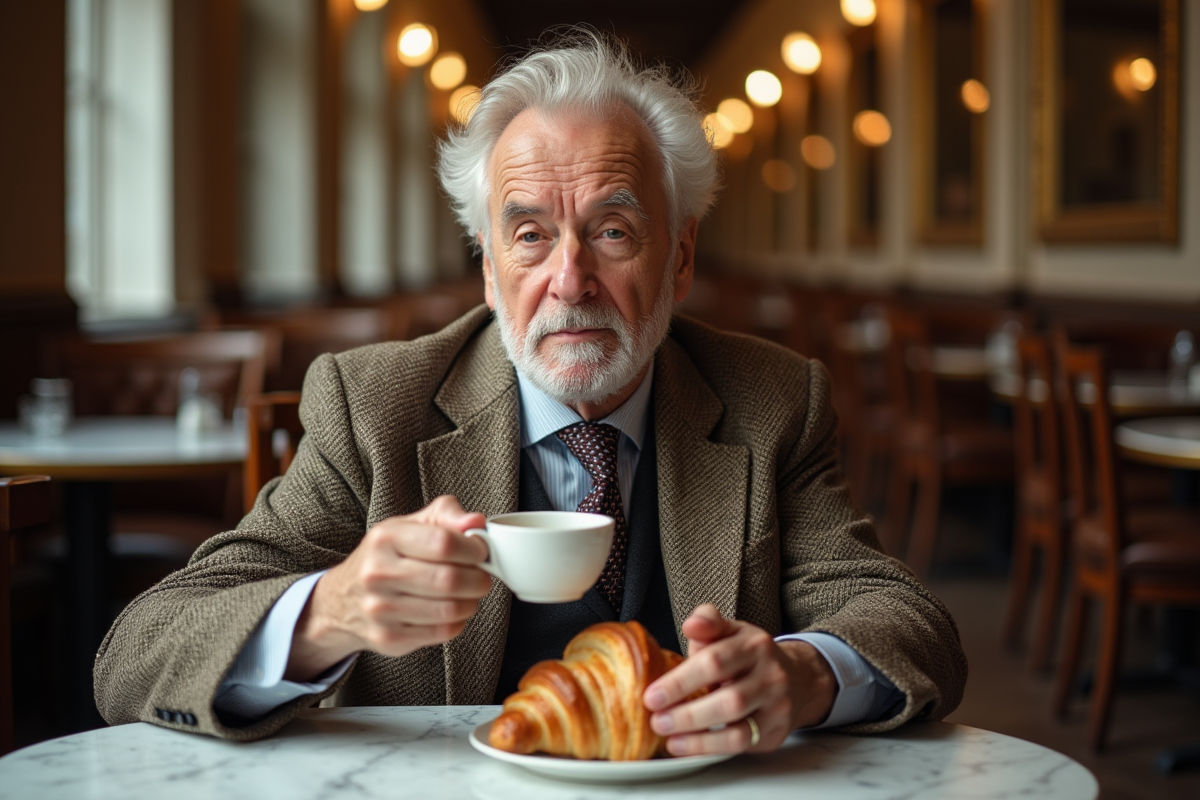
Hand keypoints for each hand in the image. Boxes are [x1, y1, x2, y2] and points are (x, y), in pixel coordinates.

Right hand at [284, 495, 490, 680]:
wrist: (342, 600)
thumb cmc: (385, 557)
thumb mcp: (410, 525)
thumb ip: (446, 515)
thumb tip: (476, 521)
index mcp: (385, 538)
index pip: (443, 543)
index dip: (473, 548)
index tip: (481, 551)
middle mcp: (377, 573)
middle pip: (449, 579)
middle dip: (478, 579)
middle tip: (482, 576)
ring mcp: (380, 609)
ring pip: (448, 609)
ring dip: (470, 602)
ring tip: (468, 594)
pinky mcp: (388, 637)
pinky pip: (441, 633)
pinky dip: (457, 622)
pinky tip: (451, 610)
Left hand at [642, 604, 836, 754]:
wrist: (797, 679)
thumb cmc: (750, 656)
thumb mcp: (730, 631)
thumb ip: (708, 623)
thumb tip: (691, 624)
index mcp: (755, 645)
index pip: (715, 662)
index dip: (681, 681)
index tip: (653, 695)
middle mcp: (770, 676)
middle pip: (729, 700)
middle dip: (688, 714)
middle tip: (657, 720)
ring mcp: (776, 707)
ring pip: (738, 730)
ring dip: (698, 739)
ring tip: (669, 739)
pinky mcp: (775, 733)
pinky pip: (742, 747)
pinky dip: (710, 749)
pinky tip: (688, 746)